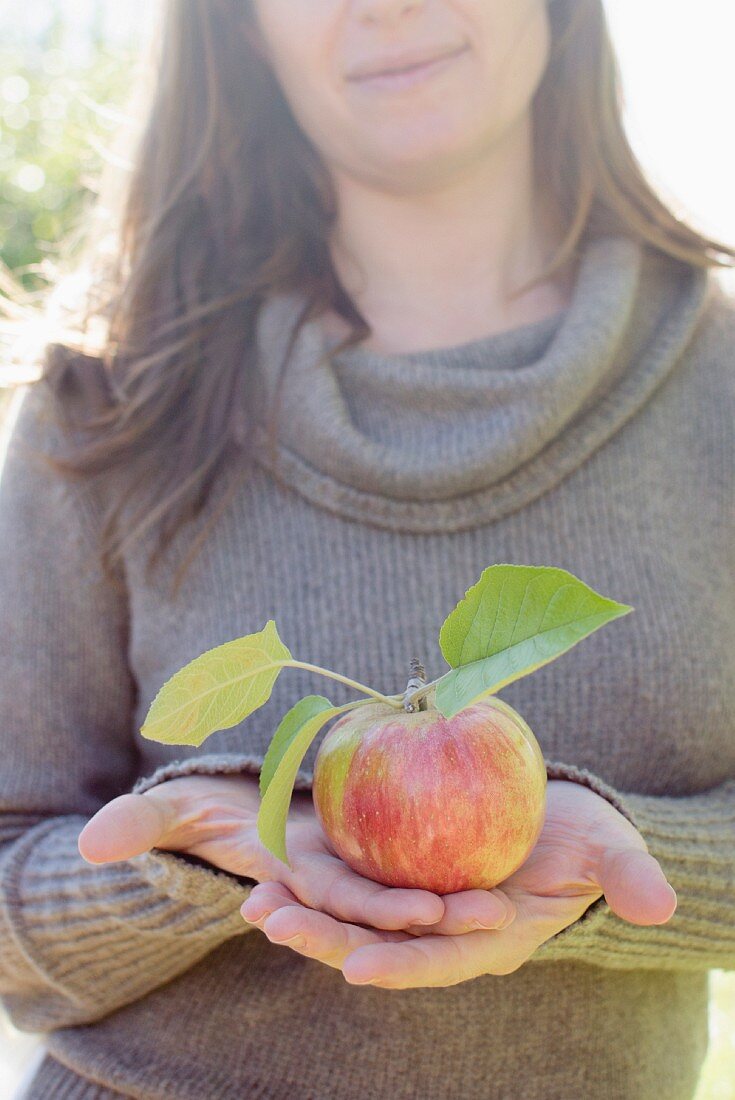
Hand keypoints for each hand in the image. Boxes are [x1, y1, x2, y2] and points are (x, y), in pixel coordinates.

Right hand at [77, 774, 514, 934]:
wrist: (257, 811)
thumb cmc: (218, 813)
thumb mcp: (184, 809)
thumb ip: (147, 823)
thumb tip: (91, 844)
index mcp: (296, 886)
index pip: (331, 903)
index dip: (365, 911)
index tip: (417, 911)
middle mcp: (335, 890)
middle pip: (384, 908)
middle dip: (428, 918)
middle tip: (483, 914)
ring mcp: (362, 878)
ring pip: (410, 895)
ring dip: (455, 905)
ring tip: (504, 903)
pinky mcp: (384, 857)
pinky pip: (420, 861)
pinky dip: (454, 862)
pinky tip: (500, 859)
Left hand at [243, 780, 677, 988]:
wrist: (552, 817)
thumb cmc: (581, 837)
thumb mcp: (607, 848)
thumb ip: (625, 875)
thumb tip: (658, 905)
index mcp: (486, 936)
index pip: (440, 960)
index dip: (402, 965)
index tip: (357, 966)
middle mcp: (440, 927)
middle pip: (379, 942)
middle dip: (327, 939)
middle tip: (277, 924)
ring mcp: (413, 898)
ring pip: (352, 914)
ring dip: (305, 911)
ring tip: (256, 903)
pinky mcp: (394, 864)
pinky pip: (347, 875)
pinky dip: (309, 876)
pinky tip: (267, 866)